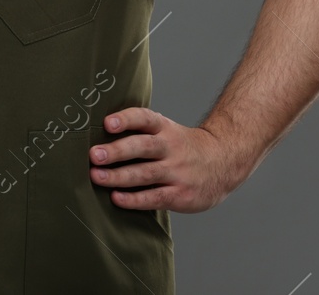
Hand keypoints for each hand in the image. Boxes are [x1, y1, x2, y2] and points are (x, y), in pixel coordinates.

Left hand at [88, 107, 246, 212]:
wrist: (224, 162)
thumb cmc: (181, 146)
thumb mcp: (166, 130)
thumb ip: (139, 131)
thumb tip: (96, 135)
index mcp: (165, 128)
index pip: (144, 118)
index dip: (126, 119)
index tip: (107, 123)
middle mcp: (171, 148)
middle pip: (142, 147)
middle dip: (116, 151)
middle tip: (93, 155)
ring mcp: (177, 172)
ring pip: (146, 173)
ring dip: (119, 176)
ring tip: (97, 176)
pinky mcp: (181, 194)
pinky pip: (155, 197)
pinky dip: (134, 199)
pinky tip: (116, 198)